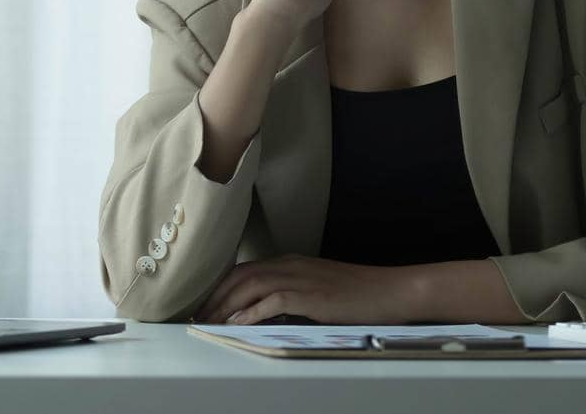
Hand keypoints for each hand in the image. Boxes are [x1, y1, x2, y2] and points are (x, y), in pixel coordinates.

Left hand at [193, 254, 417, 325]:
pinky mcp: (311, 295)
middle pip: (240, 276)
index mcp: (289, 262)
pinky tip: (238, 324)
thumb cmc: (355, 294)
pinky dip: (252, 311)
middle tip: (196, 316)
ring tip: (209, 322)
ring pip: (250, 286)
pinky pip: (273, 301)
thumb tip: (260, 311)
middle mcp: (290, 265)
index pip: (243, 270)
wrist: (389, 290)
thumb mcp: (316, 289)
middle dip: (214, 296)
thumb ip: (289, 295)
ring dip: (226, 305)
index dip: (219, 287)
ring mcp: (300, 278)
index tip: (203, 305)